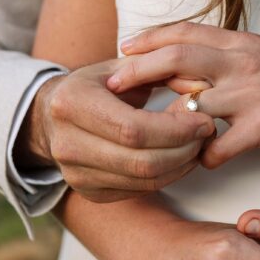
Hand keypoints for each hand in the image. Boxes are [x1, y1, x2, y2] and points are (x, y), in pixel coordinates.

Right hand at [16, 59, 215, 202]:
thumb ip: (160, 70)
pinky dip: (168, 176)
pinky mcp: (89, 192)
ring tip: (199, 144)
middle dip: (185, 149)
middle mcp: (67, 144)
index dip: (176, 129)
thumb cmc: (95, 86)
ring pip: (145, 181)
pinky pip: (140, 190)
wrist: (51, 116)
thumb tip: (201, 87)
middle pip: (141, 161)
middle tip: (208, 133)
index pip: (133, 128)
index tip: (204, 119)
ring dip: (182, 165)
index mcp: (72, 103)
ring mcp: (75, 174)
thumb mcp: (120, 67)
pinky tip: (180, 158)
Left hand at [110, 22, 259, 167]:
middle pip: (174, 60)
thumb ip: (229, 56)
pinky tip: (198, 164)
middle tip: (108, 86)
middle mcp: (241, 62)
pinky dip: (202, 158)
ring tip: (146, 141)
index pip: (183, 33)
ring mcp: (252, 93)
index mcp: (240, 43)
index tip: (122, 50)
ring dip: (165, 127)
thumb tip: (190, 67)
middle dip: (136, 73)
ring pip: (190, 108)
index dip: (148, 40)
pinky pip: (219, 146)